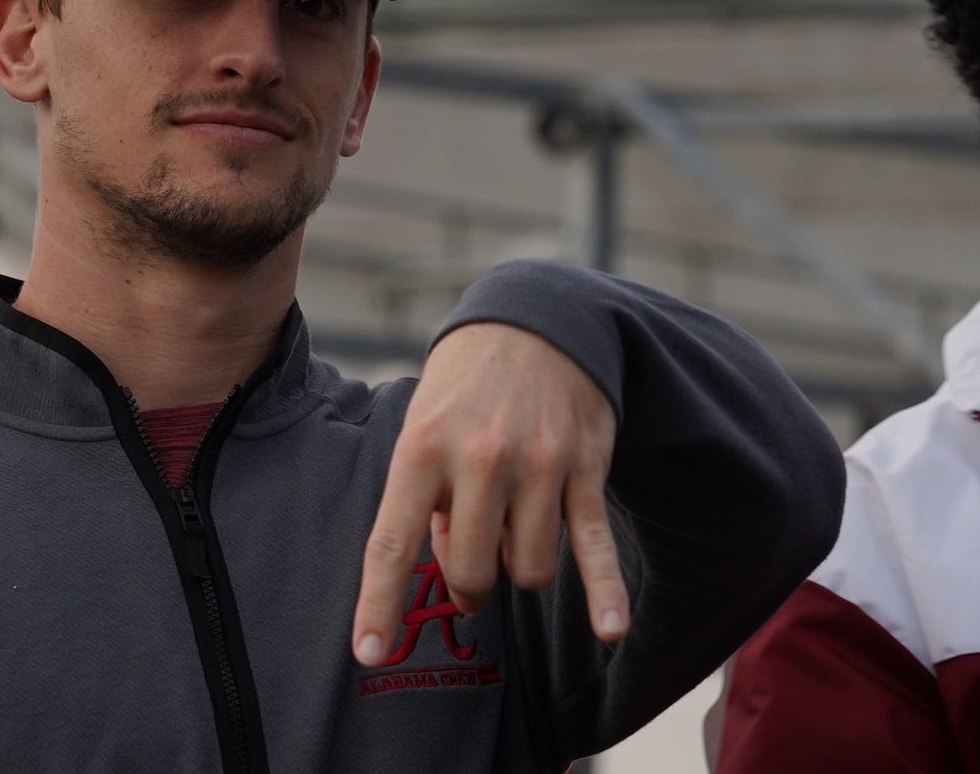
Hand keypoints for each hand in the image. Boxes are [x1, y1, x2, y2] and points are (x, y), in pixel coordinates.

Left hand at [351, 321, 626, 665]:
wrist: (536, 323)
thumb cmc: (465, 387)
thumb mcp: (424, 424)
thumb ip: (429, 496)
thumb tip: (455, 564)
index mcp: (422, 448)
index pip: (393, 541)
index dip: (379, 603)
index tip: (370, 655)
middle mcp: (479, 458)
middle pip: (474, 571)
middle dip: (469, 585)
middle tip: (469, 561)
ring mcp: (537, 465)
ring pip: (529, 568)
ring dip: (518, 567)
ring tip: (511, 529)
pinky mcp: (584, 470)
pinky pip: (593, 546)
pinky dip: (605, 593)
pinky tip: (610, 629)